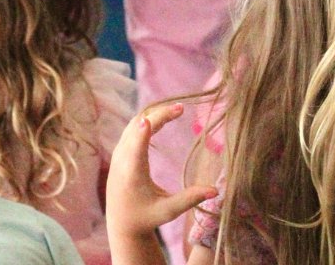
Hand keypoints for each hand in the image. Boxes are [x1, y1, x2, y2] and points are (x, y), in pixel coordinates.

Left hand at [106, 103, 215, 249]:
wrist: (121, 225)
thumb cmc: (147, 218)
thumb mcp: (169, 211)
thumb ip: (190, 199)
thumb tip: (216, 191)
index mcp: (132, 174)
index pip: (138, 143)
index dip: (150, 125)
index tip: (167, 112)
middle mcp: (121, 162)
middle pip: (138, 126)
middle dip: (160, 114)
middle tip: (181, 109)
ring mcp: (118, 156)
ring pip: (133, 124)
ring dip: (154, 114)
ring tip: (175, 111)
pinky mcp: (118, 154)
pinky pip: (131, 128)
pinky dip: (147, 119)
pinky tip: (161, 120)